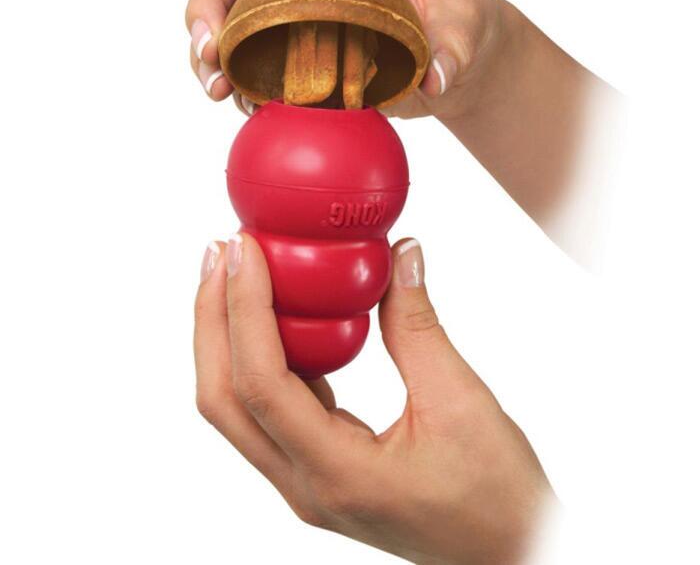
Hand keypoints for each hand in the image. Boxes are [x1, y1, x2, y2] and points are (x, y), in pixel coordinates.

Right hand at [185, 0, 503, 121]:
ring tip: (215, 87)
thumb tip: (433, 79)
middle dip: (211, 4)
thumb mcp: (464, 30)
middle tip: (211, 49)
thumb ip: (453, 49)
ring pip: (231, 17)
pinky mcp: (296, 57)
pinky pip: (252, 63)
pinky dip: (238, 83)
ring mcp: (297, 16)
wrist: (449, 59)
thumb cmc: (455, 24)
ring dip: (211, 50)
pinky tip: (242, 106)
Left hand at [195, 235, 553, 563]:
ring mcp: (307, 481)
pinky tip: (280, 317)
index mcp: (336, 473)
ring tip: (236, 273)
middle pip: (224, 397)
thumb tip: (401, 254)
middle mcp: (305, 484)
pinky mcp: (320, 469)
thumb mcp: (460, 401)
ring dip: (229, 335)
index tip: (245, 248)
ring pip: (238, 405)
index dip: (244, 307)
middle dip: (213, 318)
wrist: (511, 551)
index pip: (261, 382)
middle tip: (222, 250)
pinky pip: (270, 408)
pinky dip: (262, 355)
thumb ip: (418, 325)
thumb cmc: (497, 494)